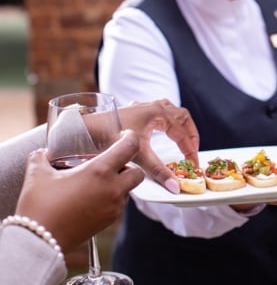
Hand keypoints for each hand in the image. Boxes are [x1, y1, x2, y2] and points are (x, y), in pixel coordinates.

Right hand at [15, 130, 143, 252]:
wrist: (38, 241)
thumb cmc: (39, 206)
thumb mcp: (38, 174)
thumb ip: (42, 157)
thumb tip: (43, 153)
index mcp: (100, 171)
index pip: (129, 147)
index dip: (130, 138)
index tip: (125, 136)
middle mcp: (113, 188)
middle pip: (138, 173)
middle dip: (129, 166)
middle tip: (111, 164)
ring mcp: (113, 207)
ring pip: (129, 190)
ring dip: (120, 184)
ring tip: (98, 182)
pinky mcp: (109, 222)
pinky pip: (119, 205)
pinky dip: (112, 198)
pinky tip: (92, 198)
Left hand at [87, 99, 199, 193]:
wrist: (83, 130)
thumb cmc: (108, 137)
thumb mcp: (138, 155)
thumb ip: (158, 171)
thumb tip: (174, 187)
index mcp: (157, 113)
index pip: (182, 132)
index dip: (190, 149)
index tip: (193, 163)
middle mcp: (152, 107)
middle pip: (181, 116)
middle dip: (190, 133)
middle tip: (192, 149)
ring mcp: (142, 107)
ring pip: (170, 110)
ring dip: (179, 123)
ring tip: (182, 137)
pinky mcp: (133, 111)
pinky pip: (158, 111)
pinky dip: (166, 120)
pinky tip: (160, 129)